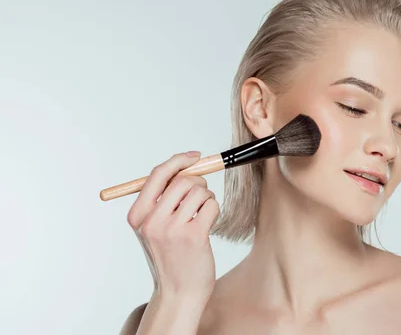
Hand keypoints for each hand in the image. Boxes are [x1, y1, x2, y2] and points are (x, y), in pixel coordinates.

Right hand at [127, 151, 219, 302]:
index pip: (158, 174)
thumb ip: (163, 199)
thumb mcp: (155, 228)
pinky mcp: (193, 236)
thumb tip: (186, 167)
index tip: (194, 157)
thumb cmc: (171, 256)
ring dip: (207, 198)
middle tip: (201, 196)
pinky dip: (214, 210)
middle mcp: (151, 221)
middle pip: (182, 180)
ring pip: (200, 191)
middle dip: (198, 182)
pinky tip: (207, 226)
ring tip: (202, 215)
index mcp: (137, 215)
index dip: (179, 161)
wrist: (179, 292)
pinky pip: (211, 205)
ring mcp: (172, 229)